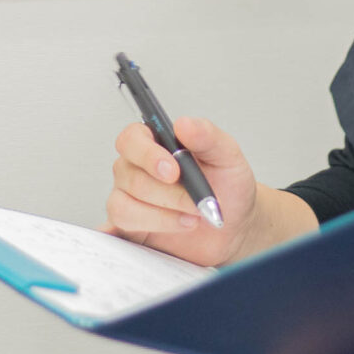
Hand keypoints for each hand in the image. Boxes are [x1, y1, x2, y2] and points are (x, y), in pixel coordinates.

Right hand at [105, 117, 268, 265]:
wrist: (235, 225)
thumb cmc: (227, 186)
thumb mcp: (227, 156)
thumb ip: (208, 136)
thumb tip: (184, 124)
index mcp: (155, 143)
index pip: (132, 139)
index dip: (147, 155)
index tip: (173, 171)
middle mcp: (136, 169)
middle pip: (130, 177)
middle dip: (169, 194)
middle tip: (197, 202)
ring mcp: (130, 198)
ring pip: (124, 206)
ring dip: (162, 216)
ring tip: (192, 218)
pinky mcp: (131, 226)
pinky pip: (118, 228)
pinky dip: (137, 230)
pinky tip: (168, 228)